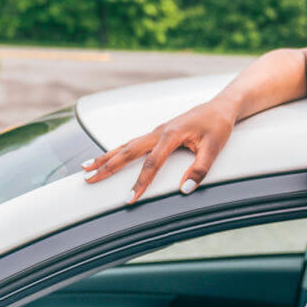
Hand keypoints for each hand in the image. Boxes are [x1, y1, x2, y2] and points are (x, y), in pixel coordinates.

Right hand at [81, 100, 236, 203]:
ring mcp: (156, 132)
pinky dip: (117, 152)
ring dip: (106, 157)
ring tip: (85, 168)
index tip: (129, 199)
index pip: (152, 163)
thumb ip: (201, 169)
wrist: (220, 107)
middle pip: (127, 151)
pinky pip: (132, 143)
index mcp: (171, 135)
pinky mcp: (157, 134)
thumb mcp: (215, 147)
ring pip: (126, 146)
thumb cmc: (218, 126)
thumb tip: (185, 190)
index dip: (140, 182)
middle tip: (87, 179)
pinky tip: (107, 158)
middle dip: (106, 166)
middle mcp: (159, 132)